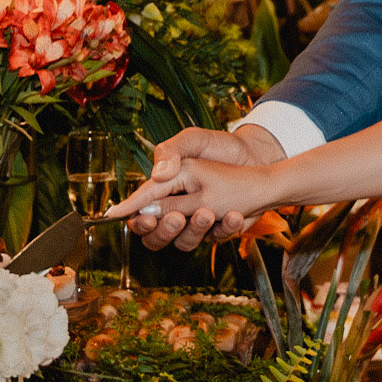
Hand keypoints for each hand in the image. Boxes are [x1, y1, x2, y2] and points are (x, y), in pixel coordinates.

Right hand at [106, 126, 285, 251]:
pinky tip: (234, 216)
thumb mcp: (194, 140)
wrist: (259, 158)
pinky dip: (225, 228)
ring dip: (195, 230)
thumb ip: (170, 153)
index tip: (123, 215)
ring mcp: (197, 219)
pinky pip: (214, 238)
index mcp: (167, 184)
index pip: (142, 203)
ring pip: (184, 241)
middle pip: (156, 234)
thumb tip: (155, 174)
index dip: (132, 211)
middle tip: (177, 218)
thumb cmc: (223, 147)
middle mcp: (178, 206)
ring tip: (209, 213)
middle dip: (164, 229)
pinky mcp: (217, 227)